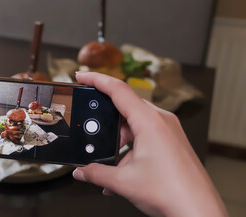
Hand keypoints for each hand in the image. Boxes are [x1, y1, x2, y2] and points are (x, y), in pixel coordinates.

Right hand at [73, 72, 226, 216]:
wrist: (198, 212)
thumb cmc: (172, 193)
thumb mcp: (123, 182)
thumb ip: (96, 173)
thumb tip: (81, 171)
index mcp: (149, 121)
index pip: (118, 89)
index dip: (96, 79)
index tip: (82, 76)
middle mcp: (161, 121)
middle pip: (124, 108)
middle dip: (105, 122)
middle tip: (92, 133)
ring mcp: (168, 131)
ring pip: (133, 126)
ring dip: (118, 141)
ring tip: (108, 164)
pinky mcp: (171, 142)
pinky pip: (144, 137)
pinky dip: (129, 149)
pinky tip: (121, 171)